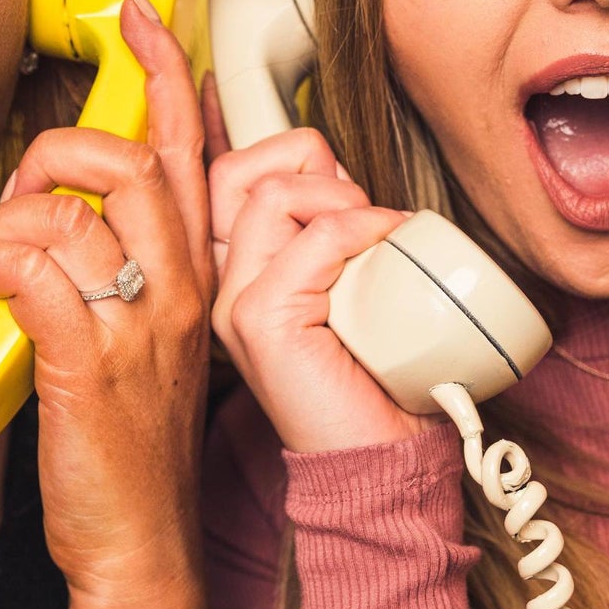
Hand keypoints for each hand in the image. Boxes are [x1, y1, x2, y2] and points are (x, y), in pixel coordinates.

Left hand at [0, 0, 212, 607]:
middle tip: (22, 193)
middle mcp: (178, 289)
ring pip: (68, 216)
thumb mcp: (147, 342)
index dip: (165, 74)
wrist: (139, 543)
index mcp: (194, 275)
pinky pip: (32, 273)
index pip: (189, 153)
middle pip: (127, 164)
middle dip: (57, 153)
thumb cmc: (131, 442)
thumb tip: (62, 217)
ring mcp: (138, 326)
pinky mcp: (88, 364)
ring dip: (7, 225)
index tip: (141, 16)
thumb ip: (124, 271)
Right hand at [205, 102, 430, 453]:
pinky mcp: (261, 320)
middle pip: (241, 169)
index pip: (231, 173)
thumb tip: (336, 171)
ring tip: (375, 242)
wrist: (379, 454)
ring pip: (275, 193)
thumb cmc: (373, 372)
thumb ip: (328, 228)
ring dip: (344, 200)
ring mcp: (235, 301)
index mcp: (239, 268)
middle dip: (314, 168)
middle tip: (361, 215)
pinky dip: (361, 228)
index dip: (283, 153)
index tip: (336, 175)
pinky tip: (385, 252)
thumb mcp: (347, 279)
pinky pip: (314, 237)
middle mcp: (224, 282)